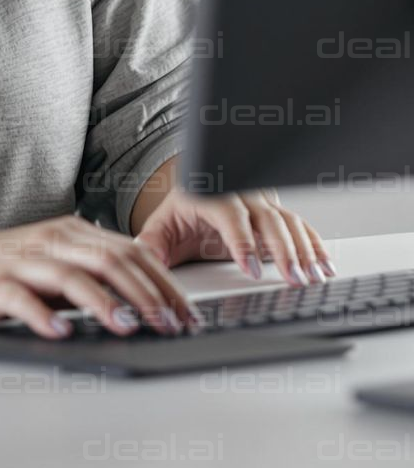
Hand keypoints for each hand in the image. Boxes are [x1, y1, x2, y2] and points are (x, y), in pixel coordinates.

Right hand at [0, 213, 201, 339]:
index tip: (188, 315)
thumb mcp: (52, 265)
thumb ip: (90, 275)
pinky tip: (60, 334)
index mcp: (71, 234)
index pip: (130, 253)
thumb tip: (144, 304)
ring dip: (103, 303)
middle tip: (170, 325)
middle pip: (109, 262)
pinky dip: (43, 316)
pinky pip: (21, 299)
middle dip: (145, 294)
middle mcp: (51, 242)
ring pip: (71, 277)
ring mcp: (22, 262)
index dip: (163, 283)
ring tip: (128, 327)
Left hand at [134, 182, 335, 285]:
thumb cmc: (183, 210)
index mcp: (212, 195)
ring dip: (305, 250)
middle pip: (268, 219)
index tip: (250, 267)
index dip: (242, 241)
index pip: (230, 216)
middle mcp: (242, 196)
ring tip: (314, 275)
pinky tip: (324, 264)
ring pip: (289, 222)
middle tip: (294, 278)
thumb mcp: (162, 224)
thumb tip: (143, 258)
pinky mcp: (277, 213)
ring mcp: (263, 202)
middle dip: (284, 250)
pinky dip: (314, 244)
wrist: (198, 189)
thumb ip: (153, 243)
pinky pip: (299, 225)